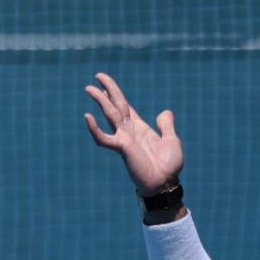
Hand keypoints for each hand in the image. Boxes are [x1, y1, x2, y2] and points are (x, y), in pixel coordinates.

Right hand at [83, 73, 182, 196]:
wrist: (165, 183)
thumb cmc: (168, 166)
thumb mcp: (171, 140)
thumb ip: (166, 125)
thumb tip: (165, 112)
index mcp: (139, 127)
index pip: (125, 106)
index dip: (116, 94)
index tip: (105, 84)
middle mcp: (129, 130)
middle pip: (115, 105)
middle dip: (107, 91)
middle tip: (97, 76)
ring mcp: (124, 138)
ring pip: (109, 114)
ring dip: (100, 101)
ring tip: (90, 88)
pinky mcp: (121, 148)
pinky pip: (104, 138)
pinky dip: (95, 128)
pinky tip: (87, 117)